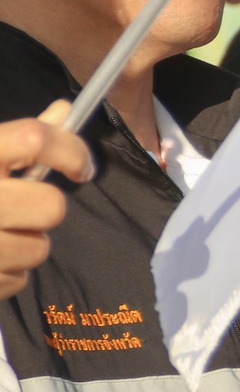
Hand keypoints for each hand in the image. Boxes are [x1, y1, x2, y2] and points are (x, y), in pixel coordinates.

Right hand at [0, 102, 92, 301]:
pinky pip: (17, 280)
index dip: (70, 150)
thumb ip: (12, 139)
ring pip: (38, 248)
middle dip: (41, 208)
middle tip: (19, 208)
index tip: (80, 167)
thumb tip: (64, 111)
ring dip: (23, 243)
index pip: (33, 140)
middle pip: (50, 206)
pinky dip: (4, 273)